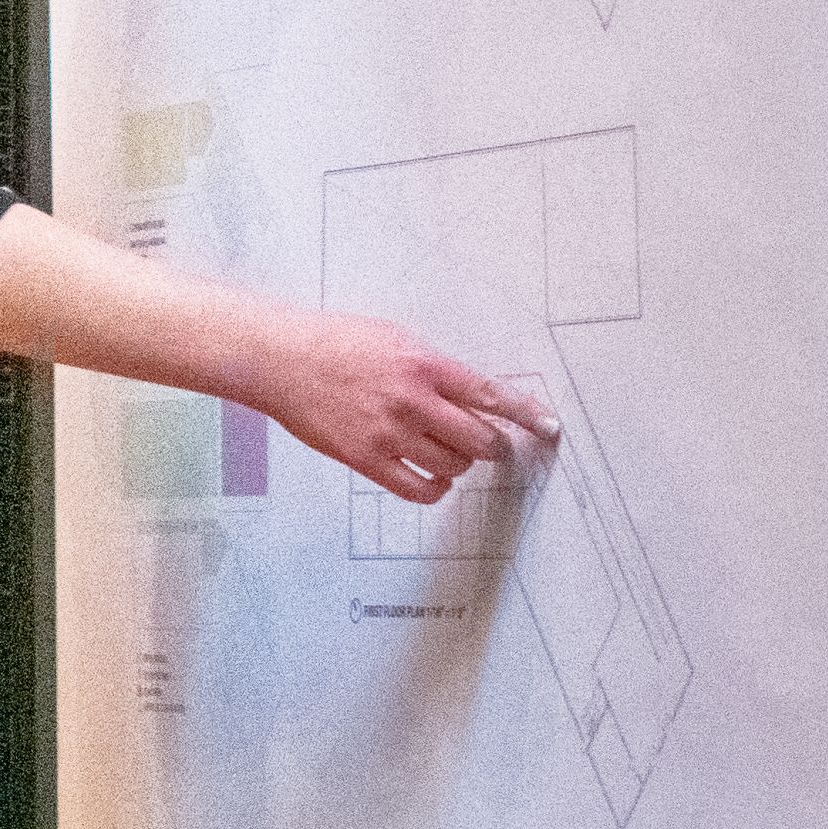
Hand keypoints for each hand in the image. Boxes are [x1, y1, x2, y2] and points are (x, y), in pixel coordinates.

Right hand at [245, 312, 557, 502]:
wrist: (279, 360)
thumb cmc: (333, 343)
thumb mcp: (394, 339)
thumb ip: (435, 368)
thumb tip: (473, 395)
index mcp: (424, 365)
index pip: (491, 395)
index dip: (527, 415)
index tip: (548, 428)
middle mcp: (412, 401)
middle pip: (481, 439)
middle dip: (493, 445)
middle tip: (489, 444)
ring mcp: (388, 433)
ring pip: (454, 465)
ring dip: (461, 464)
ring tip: (448, 454)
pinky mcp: (365, 458)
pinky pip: (419, 489)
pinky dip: (436, 487)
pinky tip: (432, 477)